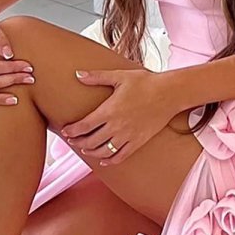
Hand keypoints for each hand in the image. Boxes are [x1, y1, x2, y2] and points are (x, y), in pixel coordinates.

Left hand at [62, 68, 177, 164]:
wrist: (169, 93)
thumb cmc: (145, 82)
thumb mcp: (119, 76)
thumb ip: (96, 77)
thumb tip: (77, 74)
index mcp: (109, 110)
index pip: (84, 126)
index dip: (72, 131)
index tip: (65, 131)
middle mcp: (116, 126)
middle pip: (90, 141)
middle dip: (78, 142)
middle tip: (72, 141)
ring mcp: (128, 136)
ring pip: (103, 151)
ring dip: (91, 152)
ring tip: (85, 149)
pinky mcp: (138, 142)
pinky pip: (120, 156)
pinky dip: (110, 160)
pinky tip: (103, 159)